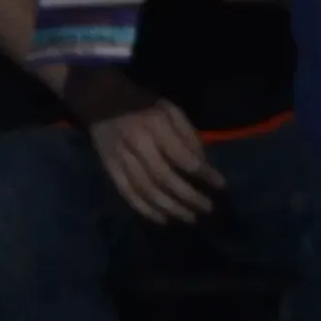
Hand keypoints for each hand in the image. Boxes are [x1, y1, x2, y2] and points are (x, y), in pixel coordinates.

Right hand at [88, 98, 223, 226]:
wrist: (99, 101)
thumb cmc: (142, 104)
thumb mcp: (170, 110)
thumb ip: (187, 135)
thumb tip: (203, 164)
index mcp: (155, 126)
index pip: (182, 156)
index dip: (203, 173)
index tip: (221, 185)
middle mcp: (137, 145)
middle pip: (163, 178)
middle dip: (188, 196)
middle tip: (207, 209)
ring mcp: (120, 159)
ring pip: (145, 190)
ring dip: (169, 208)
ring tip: (189, 218)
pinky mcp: (109, 170)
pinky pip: (127, 194)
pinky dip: (145, 209)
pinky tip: (162, 219)